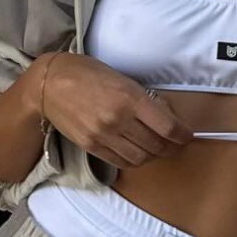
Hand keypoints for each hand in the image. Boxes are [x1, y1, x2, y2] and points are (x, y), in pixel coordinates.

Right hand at [38, 55, 194, 167]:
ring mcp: (104, 135)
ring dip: (154, 155)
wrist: (49, 84)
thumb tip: (166, 116)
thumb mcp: (122, 78)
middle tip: (176, 144)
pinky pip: (122, 162)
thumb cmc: (87, 73)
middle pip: (157, 146)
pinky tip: (137, 152)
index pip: (168, 127)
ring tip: (157, 149)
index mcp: (130, 98)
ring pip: (141, 158)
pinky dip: (135, 160)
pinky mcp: (92, 146)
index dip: (183, 136)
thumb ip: (143, 99)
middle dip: (172, 147)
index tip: (187, 136)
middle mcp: (119, 120)